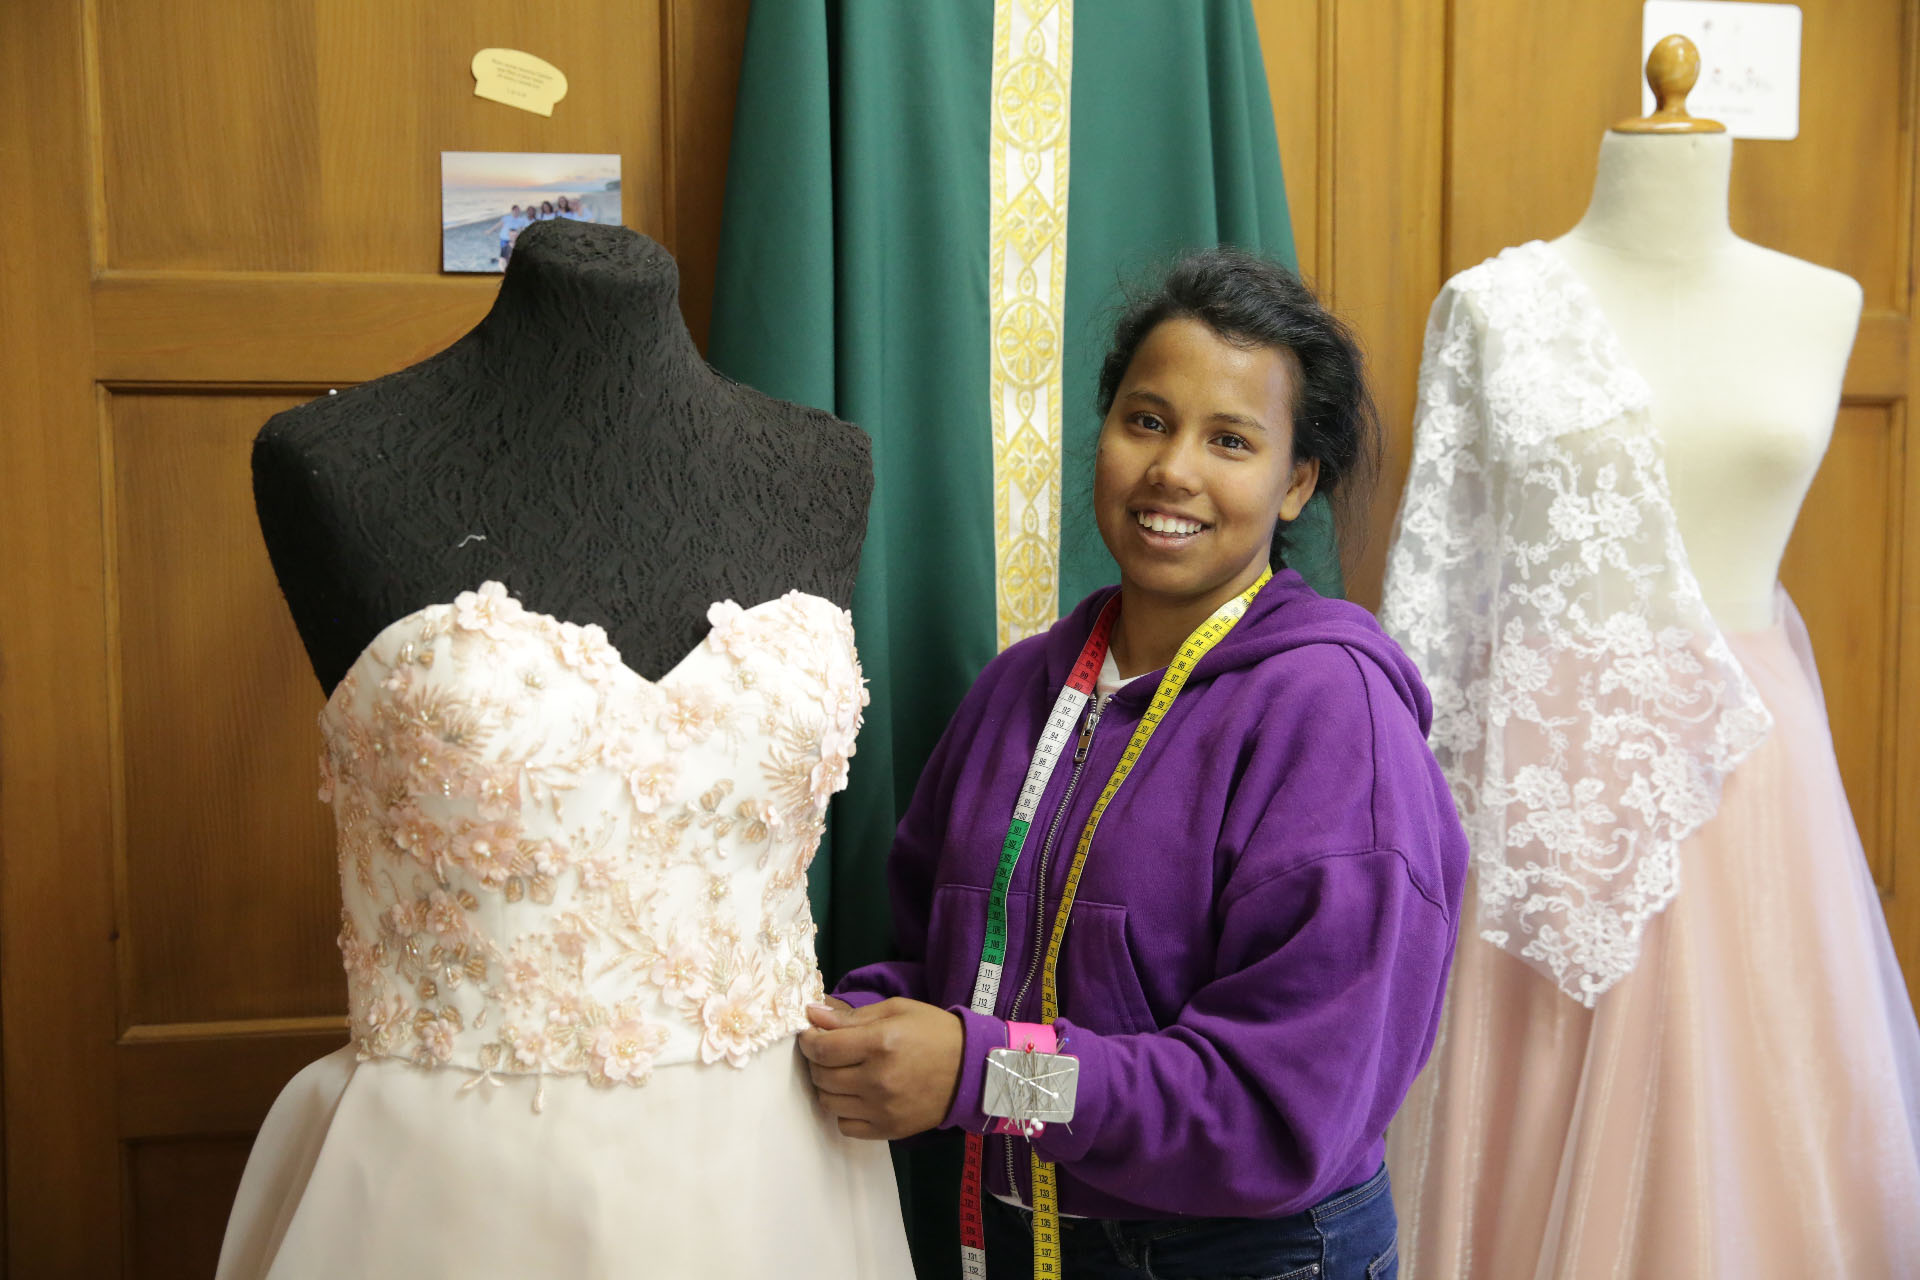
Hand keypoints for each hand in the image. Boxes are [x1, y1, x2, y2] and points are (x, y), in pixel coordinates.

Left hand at [798, 997, 963, 1139]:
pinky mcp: (887, 1130)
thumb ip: (852, 1015)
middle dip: (817, 1060)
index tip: (812, 1033)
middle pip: (821, 1075)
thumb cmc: (934, 1032)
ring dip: (828, 1085)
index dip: (808, 1039)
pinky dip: (843, 1110)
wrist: (972, 1071)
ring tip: (843, 1072)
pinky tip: (856, 1095)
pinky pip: (845, 1125)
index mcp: (880, 1044)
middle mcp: (877, 1080)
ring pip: (829, 1102)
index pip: (822, 1048)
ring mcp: (882, 1109)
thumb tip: (812, 1014)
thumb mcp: (896, 1010)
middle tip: (829, 1050)